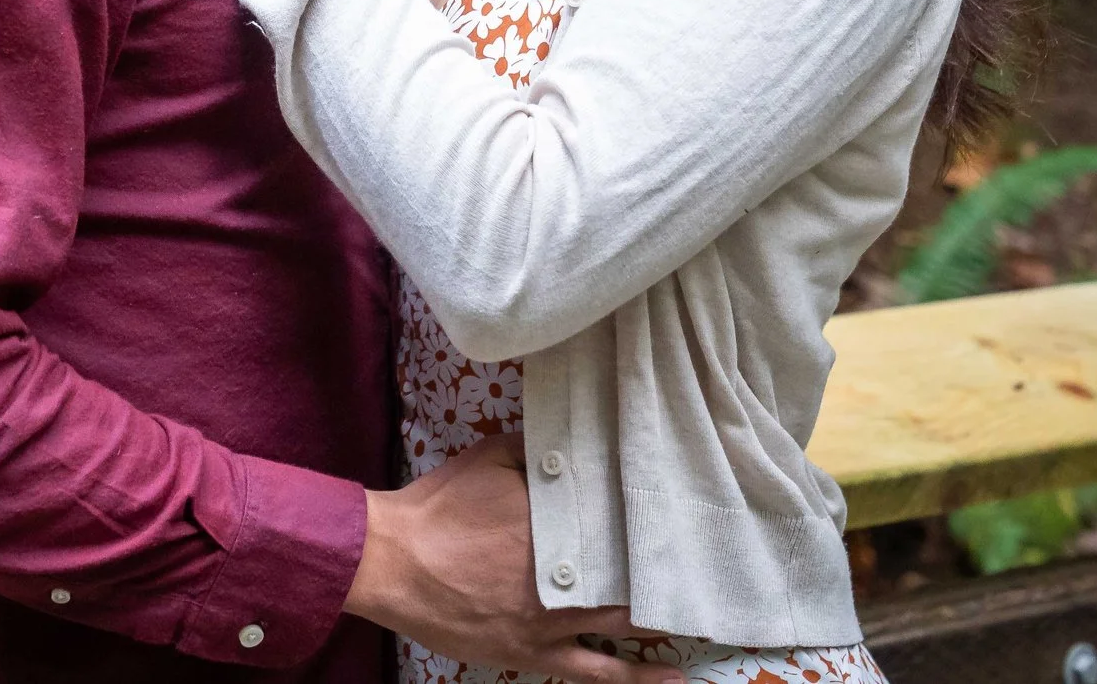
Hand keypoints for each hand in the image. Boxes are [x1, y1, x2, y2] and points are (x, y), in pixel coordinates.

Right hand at [347, 436, 682, 683]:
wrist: (389, 560)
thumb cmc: (436, 508)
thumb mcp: (486, 459)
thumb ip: (533, 449)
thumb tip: (571, 436)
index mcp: (556, 524)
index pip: (619, 525)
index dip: (653, 524)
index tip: (686, 518)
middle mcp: (564, 575)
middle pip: (633, 575)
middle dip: (669, 572)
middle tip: (707, 565)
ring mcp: (553, 620)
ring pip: (625, 623)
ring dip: (664, 617)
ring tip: (706, 613)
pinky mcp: (535, 654)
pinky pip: (596, 672)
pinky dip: (639, 679)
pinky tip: (676, 678)